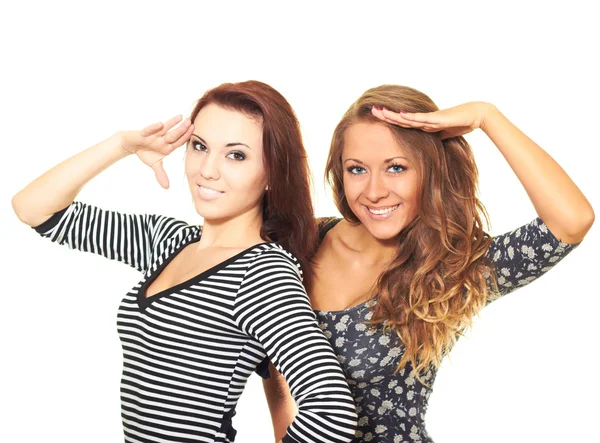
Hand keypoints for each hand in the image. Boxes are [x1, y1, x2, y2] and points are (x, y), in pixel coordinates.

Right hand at [119, 115, 193, 188]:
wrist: (131, 144)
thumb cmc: (145, 152)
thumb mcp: (154, 164)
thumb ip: (161, 174)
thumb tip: (167, 187)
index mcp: (167, 146)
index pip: (179, 142)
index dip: (186, 138)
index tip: (195, 132)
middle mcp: (162, 139)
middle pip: (174, 135)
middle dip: (182, 129)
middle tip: (191, 122)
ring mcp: (154, 136)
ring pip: (164, 129)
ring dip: (172, 123)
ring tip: (180, 117)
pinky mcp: (143, 133)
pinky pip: (149, 130)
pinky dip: (154, 128)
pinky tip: (160, 124)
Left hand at [371, 102, 491, 139]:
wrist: (475, 116)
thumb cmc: (460, 124)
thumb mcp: (443, 135)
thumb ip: (434, 138)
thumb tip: (427, 146)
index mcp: (423, 124)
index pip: (402, 122)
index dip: (390, 120)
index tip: (377, 117)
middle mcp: (423, 120)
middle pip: (400, 118)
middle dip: (385, 115)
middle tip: (371, 110)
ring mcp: (429, 118)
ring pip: (406, 117)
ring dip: (392, 115)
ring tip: (379, 111)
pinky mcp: (437, 118)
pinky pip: (421, 119)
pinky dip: (410, 117)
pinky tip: (399, 114)